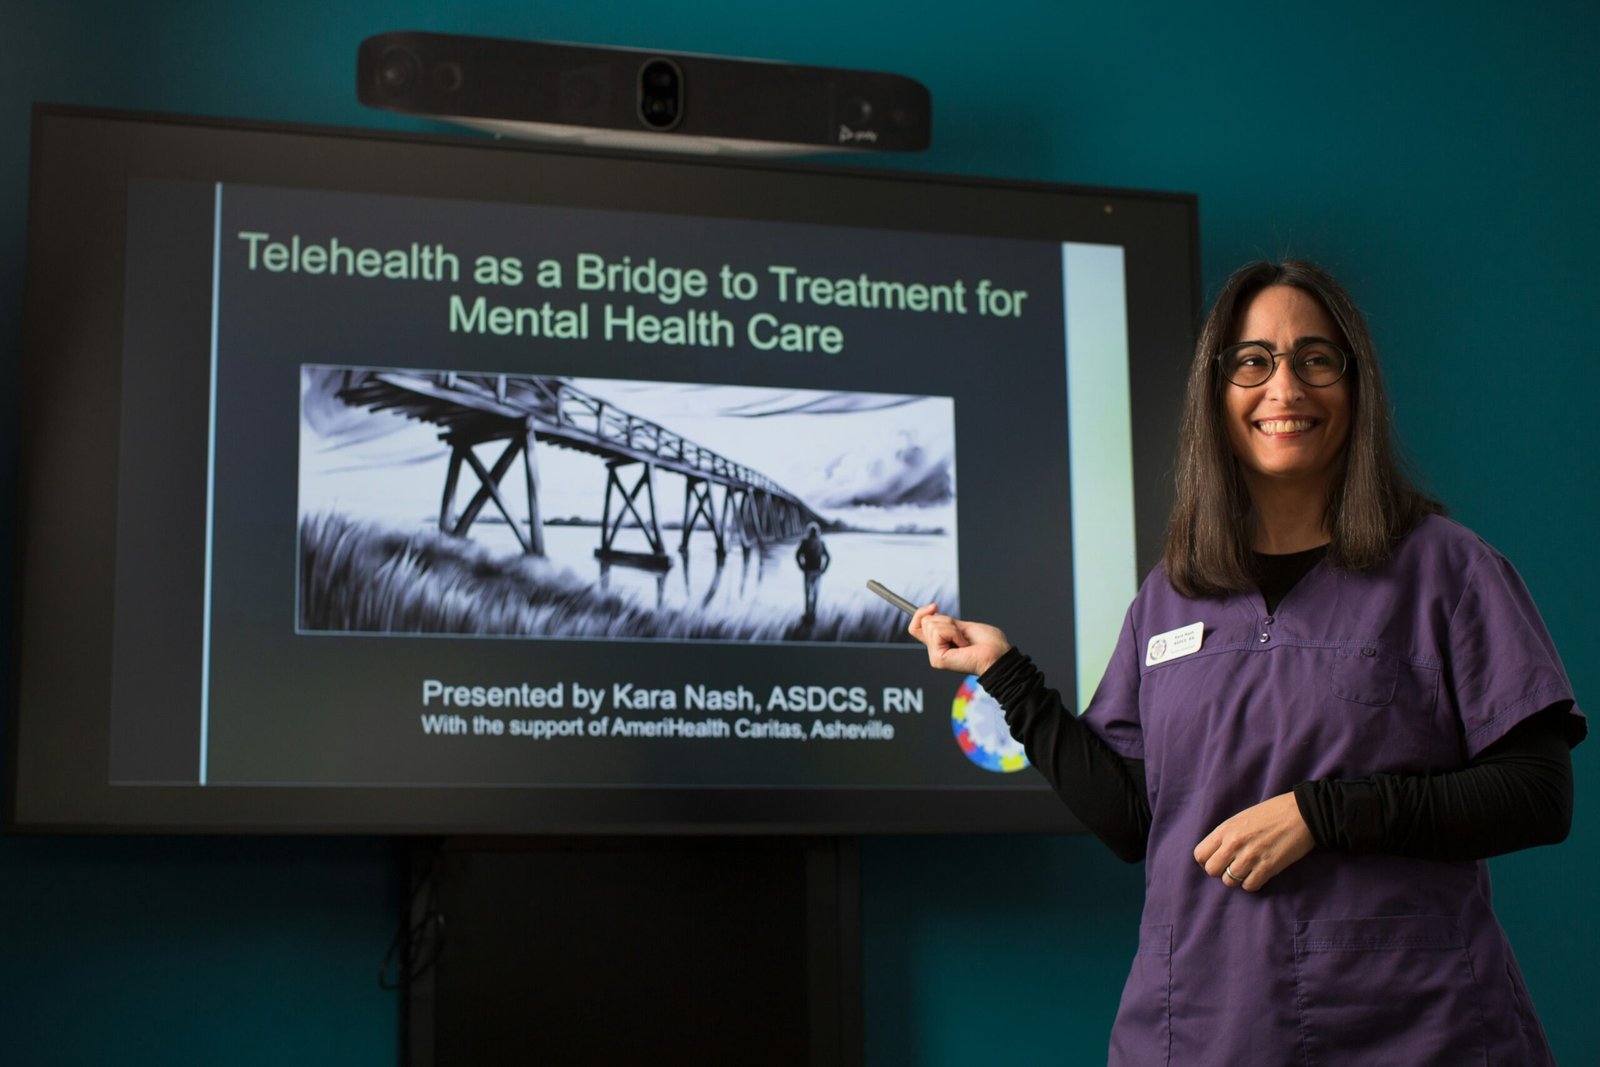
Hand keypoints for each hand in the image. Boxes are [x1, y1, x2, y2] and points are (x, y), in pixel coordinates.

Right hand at [908, 604, 1010, 676]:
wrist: (998, 655)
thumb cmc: (988, 643)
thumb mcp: (962, 626)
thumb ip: (944, 622)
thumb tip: (930, 612)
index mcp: (940, 643)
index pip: (916, 627)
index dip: (920, 614)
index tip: (934, 606)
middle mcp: (935, 650)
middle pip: (924, 622)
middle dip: (945, 620)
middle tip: (961, 634)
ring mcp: (935, 656)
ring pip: (931, 625)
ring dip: (952, 627)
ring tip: (964, 641)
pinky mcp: (938, 659)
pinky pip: (938, 632)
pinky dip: (954, 633)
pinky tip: (963, 645)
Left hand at [1193, 792, 1314, 892]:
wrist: (1301, 813)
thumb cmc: (1272, 813)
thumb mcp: (1241, 819)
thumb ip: (1227, 835)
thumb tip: (1217, 853)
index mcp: (1226, 829)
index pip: (1200, 854)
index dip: (1207, 861)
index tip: (1219, 860)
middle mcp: (1234, 843)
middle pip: (1211, 871)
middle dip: (1220, 872)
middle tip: (1233, 867)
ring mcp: (1250, 856)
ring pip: (1229, 881)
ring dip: (1238, 878)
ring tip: (1248, 869)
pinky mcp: (1267, 867)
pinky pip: (1249, 886)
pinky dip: (1253, 883)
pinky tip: (1259, 874)